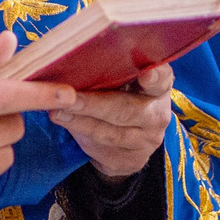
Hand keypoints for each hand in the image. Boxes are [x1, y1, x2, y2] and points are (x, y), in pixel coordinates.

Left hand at [52, 62, 173, 180]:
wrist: (126, 146)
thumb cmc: (119, 99)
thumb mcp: (121, 84)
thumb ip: (110, 73)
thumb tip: (73, 59)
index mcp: (159, 88)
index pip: (162, 80)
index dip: (155, 76)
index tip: (146, 74)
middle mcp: (157, 114)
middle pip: (128, 109)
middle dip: (95, 104)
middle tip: (70, 97)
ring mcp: (147, 140)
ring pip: (111, 132)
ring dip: (81, 121)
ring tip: (57, 112)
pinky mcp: (132, 160)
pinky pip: (102, 148)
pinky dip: (80, 134)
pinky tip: (65, 123)